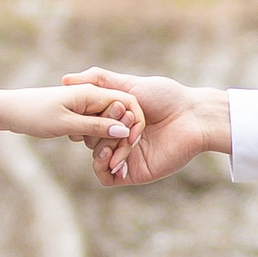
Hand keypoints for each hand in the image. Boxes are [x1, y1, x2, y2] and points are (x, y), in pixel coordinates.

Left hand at [10, 83, 141, 146]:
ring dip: (104, 136)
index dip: (131, 124)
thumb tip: (122, 132)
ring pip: (106, 121)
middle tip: (111, 154)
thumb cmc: (34, 114)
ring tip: (95, 149)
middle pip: (119, 114)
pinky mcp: (75, 112)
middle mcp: (91, 95)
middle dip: (118, 134)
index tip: (127, 144)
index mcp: (92, 93)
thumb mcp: (66, 124)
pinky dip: (91, 134)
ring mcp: (83, 103)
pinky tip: (78, 141)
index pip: (126, 104)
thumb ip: (95, 127)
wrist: (8, 110)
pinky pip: (93, 124)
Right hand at [60, 68, 227, 184]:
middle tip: (122, 118)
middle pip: (90, 139)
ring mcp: (125, 156)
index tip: (90, 107)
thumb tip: (65, 80)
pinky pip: (106, 177)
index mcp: (115, 118)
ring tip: (121, 137)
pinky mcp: (134, 172)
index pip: (87, 122)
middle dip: (99, 129)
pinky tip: (113, 157)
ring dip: (103, 146)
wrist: (192, 117)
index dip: (85, 116)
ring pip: (96, 157)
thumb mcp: (130, 85)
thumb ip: (100, 81)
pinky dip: (103, 167)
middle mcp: (118, 137)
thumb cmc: (166, 97)